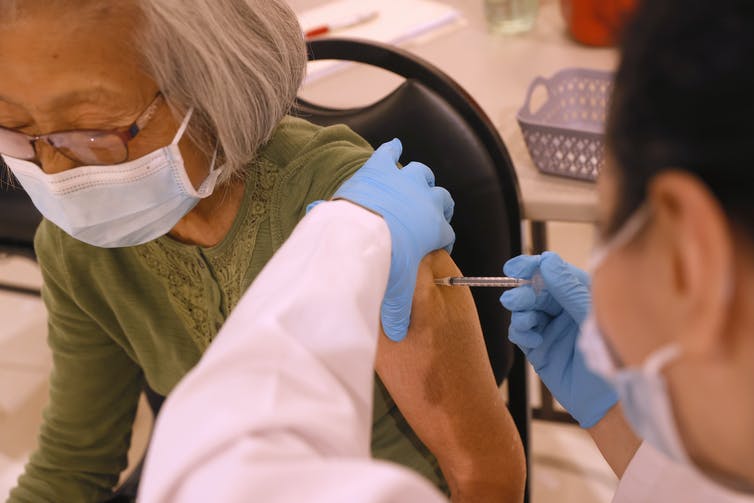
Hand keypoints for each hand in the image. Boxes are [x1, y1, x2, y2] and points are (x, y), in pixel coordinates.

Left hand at [332, 139, 455, 341]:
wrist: (361, 229)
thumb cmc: (383, 258)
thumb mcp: (394, 287)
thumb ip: (396, 308)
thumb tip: (395, 334)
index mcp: (434, 227)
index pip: (445, 233)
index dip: (440, 239)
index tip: (430, 246)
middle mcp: (426, 200)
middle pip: (441, 198)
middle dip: (436, 206)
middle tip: (425, 214)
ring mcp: (405, 181)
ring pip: (421, 173)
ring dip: (417, 180)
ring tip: (411, 186)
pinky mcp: (382, 167)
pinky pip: (390, 151)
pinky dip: (391, 150)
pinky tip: (391, 148)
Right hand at [499, 252, 617, 426]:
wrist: (608, 398)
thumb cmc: (612, 353)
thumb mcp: (591, 314)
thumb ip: (567, 288)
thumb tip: (546, 261)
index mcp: (580, 294)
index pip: (552, 271)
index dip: (532, 266)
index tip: (515, 267)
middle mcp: (564, 308)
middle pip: (533, 289)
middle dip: (522, 292)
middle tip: (515, 300)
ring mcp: (550, 327)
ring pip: (523, 309)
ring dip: (520, 312)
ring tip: (527, 322)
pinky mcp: (538, 348)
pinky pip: (519, 332)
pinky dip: (521, 332)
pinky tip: (534, 339)